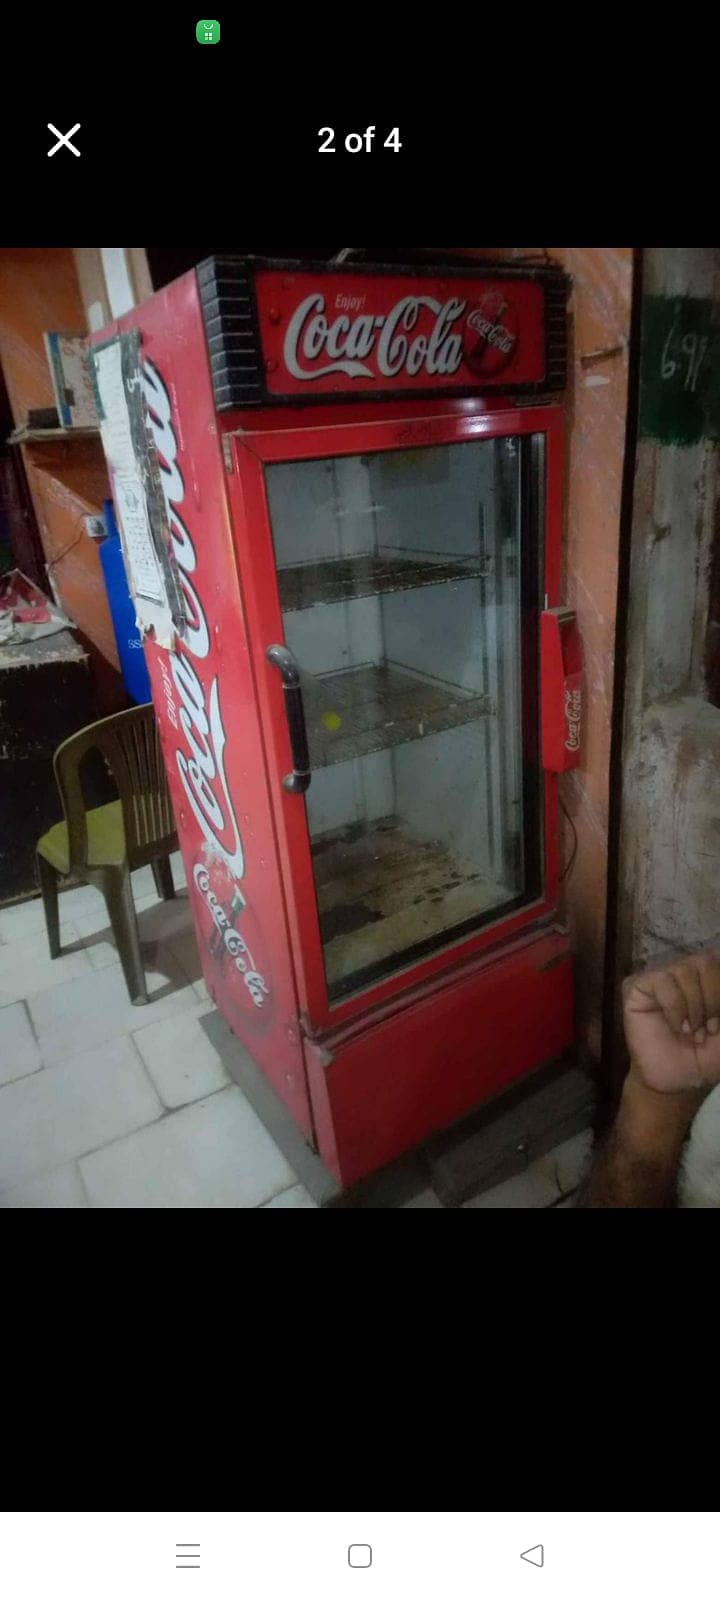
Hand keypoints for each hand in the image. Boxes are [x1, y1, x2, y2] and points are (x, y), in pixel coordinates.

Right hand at [623, 951, 719, 1094]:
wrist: (677, 1081)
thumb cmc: (706, 1056)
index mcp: (708, 976)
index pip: (719, 960)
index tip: (719, 1023)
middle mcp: (685, 971)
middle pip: (707, 961)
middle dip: (713, 999)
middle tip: (708, 1029)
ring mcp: (660, 976)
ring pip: (685, 969)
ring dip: (694, 1007)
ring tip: (691, 1032)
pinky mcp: (637, 986)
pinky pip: (662, 981)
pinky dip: (675, 1008)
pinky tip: (677, 1027)